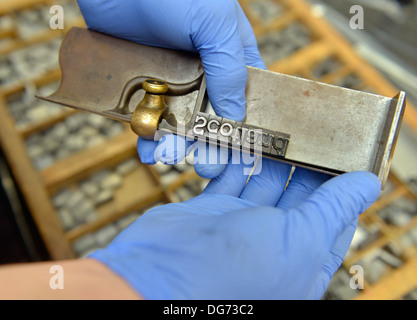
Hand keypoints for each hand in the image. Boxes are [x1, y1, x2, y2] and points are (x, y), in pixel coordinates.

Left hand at [77, 0, 265, 177]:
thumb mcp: (216, 23)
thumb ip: (229, 69)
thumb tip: (236, 114)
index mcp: (230, 55)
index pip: (246, 99)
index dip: (246, 129)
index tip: (243, 156)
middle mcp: (203, 71)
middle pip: (212, 119)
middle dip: (211, 145)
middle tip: (206, 165)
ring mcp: (172, 79)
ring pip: (179, 122)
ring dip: (177, 145)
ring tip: (172, 157)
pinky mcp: (142, 82)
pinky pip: (148, 115)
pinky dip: (149, 134)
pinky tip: (149, 148)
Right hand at [89, 159, 380, 298]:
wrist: (158, 275)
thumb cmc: (230, 273)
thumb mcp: (297, 241)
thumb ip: (331, 210)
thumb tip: (367, 184)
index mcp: (300, 261)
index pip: (332, 218)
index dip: (343, 187)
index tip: (349, 153)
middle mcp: (270, 244)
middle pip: (297, 195)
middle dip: (307, 164)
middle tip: (315, 130)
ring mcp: (238, 225)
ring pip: (262, 182)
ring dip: (271, 157)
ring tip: (282, 126)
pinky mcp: (210, 209)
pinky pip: (230, 176)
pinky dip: (237, 159)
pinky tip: (246, 138)